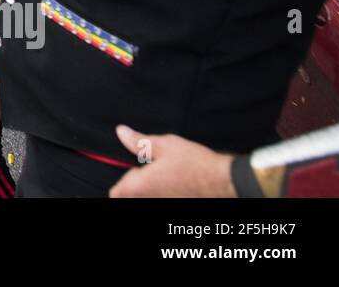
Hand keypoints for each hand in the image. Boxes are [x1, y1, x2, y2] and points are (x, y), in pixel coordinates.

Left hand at [108, 126, 236, 197]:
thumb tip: (122, 132)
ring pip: (147, 198)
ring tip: (165, 176)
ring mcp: (164, 205)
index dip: (123, 179)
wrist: (223, 180)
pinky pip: (162, 199)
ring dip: (150, 189)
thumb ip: (139, 141)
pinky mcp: (176, 206)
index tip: (135, 170)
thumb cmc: (195, 164)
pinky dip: (163, 192)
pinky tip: (176, 182)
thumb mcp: (164, 145)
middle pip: (130, 196)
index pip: (116, 192)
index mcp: (140, 186)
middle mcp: (150, 200)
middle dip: (136, 183)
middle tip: (150, 170)